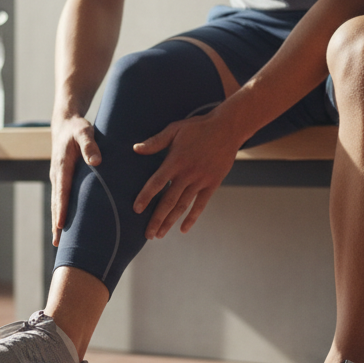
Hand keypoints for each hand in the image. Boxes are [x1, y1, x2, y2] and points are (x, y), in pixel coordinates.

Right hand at [51, 114, 100, 246]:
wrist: (65, 123)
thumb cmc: (77, 128)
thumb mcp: (84, 131)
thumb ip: (90, 145)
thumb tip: (96, 162)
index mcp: (62, 166)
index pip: (61, 192)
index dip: (61, 209)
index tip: (60, 225)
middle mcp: (57, 175)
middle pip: (56, 203)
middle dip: (56, 223)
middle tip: (57, 244)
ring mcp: (58, 179)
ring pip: (56, 204)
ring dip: (57, 222)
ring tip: (58, 243)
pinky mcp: (62, 180)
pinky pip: (61, 199)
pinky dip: (61, 213)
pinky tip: (66, 226)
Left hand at [132, 111, 238, 238]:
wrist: (227, 128)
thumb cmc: (198, 128)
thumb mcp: (175, 129)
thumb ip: (155, 142)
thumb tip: (136, 149)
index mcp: (175, 161)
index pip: (156, 183)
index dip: (146, 197)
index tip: (136, 210)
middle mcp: (187, 174)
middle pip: (168, 201)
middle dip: (157, 219)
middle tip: (147, 235)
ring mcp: (200, 181)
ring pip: (182, 206)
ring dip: (170, 221)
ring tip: (160, 234)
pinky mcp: (212, 184)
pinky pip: (201, 204)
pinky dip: (192, 217)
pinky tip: (183, 229)